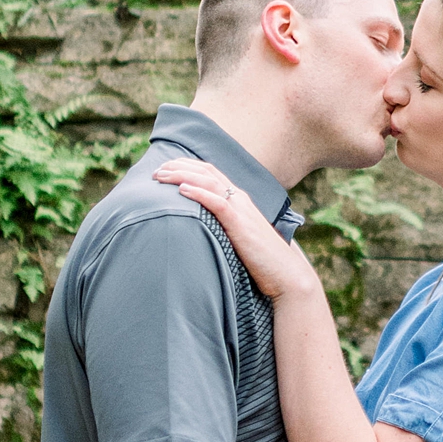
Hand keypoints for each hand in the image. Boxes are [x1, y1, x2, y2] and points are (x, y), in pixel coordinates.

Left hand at [151, 160, 324, 304]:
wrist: (286, 275)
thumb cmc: (263, 262)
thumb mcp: (239, 240)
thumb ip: (223, 229)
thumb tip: (201, 232)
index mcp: (239, 201)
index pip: (210, 173)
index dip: (186, 167)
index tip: (165, 169)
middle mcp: (240, 199)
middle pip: (206, 171)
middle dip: (178, 167)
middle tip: (155, 170)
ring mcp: (241, 210)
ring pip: (208, 182)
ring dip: (181, 176)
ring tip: (160, 176)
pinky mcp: (241, 225)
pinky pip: (217, 202)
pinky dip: (199, 193)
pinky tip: (182, 190)